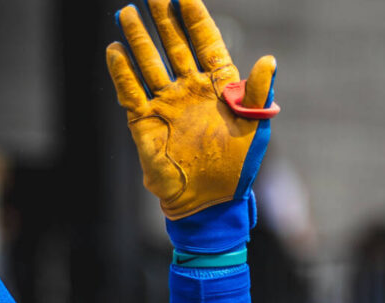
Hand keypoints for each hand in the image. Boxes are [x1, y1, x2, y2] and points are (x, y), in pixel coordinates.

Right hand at [106, 0, 278, 218]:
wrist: (210, 202)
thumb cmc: (237, 166)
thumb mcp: (255, 129)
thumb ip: (259, 94)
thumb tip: (269, 59)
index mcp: (218, 86)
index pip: (205, 43)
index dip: (195, 18)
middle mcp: (190, 88)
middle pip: (174, 45)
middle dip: (163, 19)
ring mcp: (166, 103)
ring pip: (149, 63)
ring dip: (139, 38)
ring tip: (126, 12)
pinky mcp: (145, 122)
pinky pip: (131, 92)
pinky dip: (122, 72)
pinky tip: (115, 51)